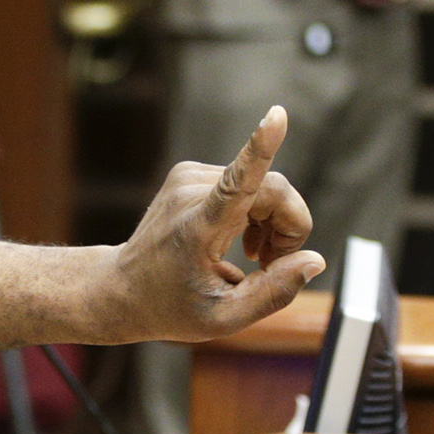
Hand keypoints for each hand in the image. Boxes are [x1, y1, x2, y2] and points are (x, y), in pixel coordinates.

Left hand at [110, 106, 324, 342]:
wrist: (120, 289)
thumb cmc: (168, 307)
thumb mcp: (223, 317)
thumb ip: (273, 292)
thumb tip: (313, 260)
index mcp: (198, 226)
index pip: (235, 182)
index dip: (261, 148)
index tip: (277, 116)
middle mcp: (190, 193)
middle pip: (273, 190)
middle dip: (289, 228)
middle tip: (273, 266)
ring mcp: (188, 177)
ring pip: (265, 185)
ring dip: (272, 222)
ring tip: (255, 257)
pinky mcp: (190, 172)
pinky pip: (248, 183)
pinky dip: (256, 212)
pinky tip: (242, 240)